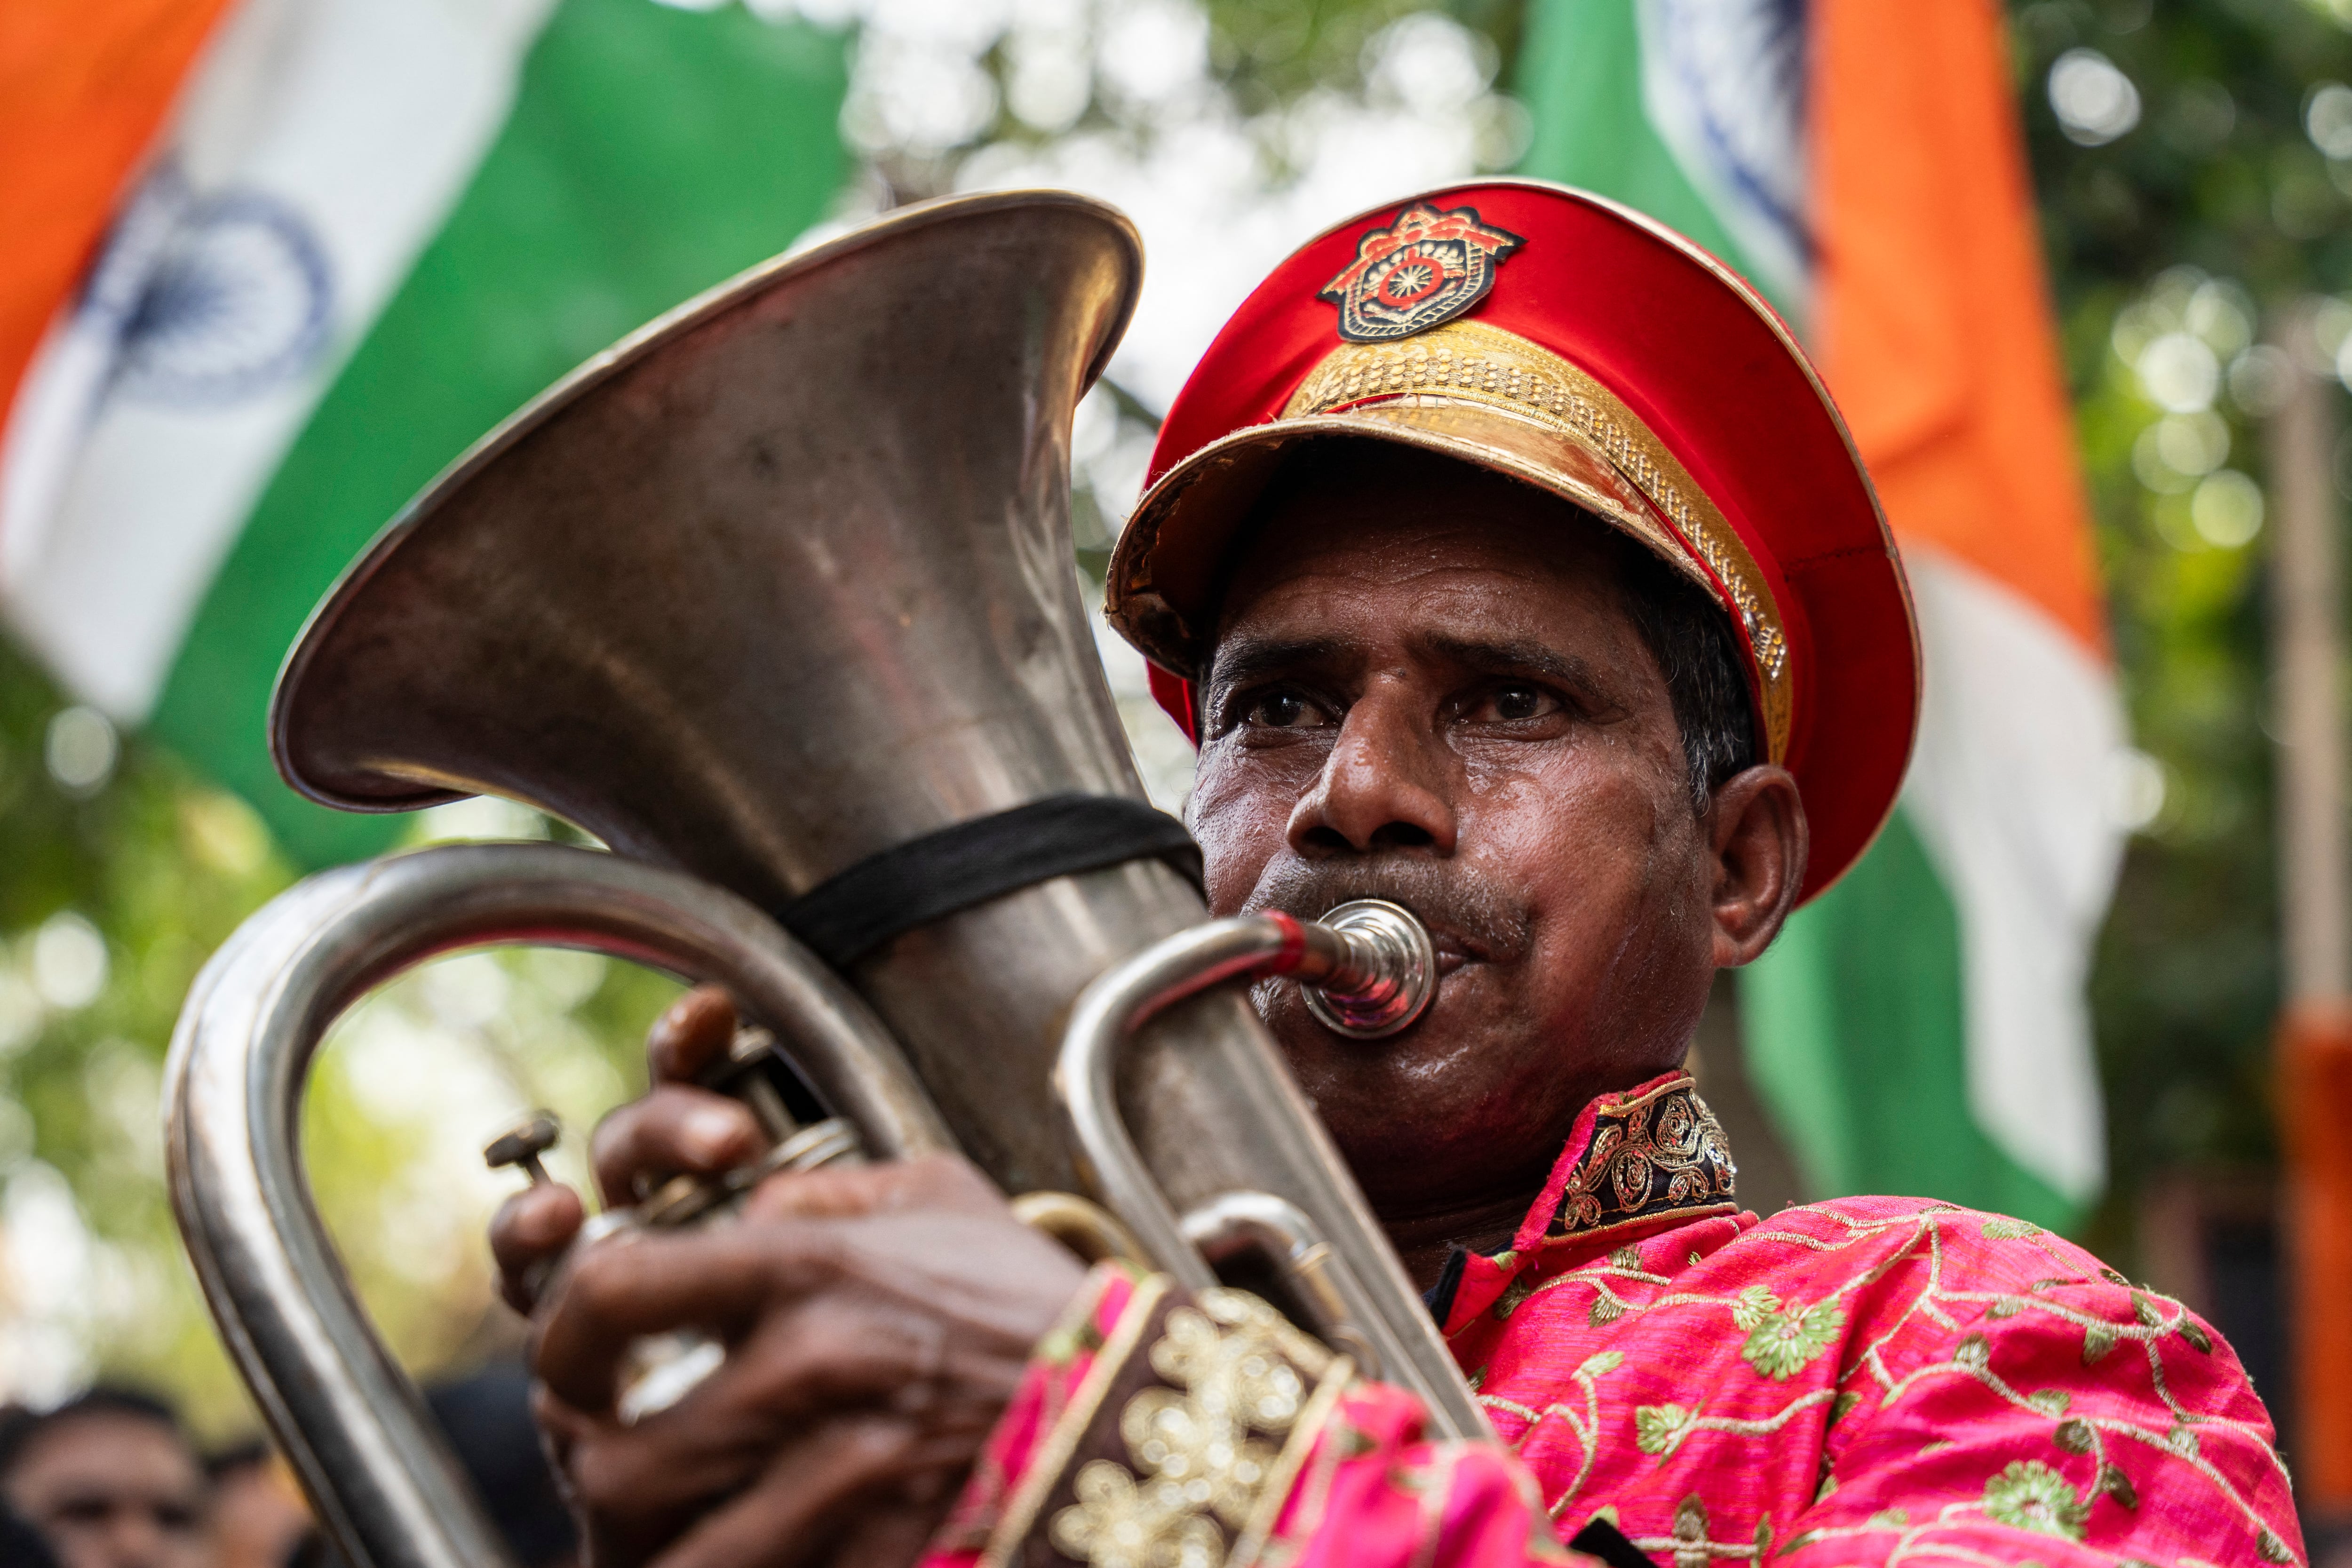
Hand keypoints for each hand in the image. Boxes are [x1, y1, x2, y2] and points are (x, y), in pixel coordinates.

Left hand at [489, 988, 1088, 1567]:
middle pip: (620, 1462)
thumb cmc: (1034, 1301)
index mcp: (812, 1267)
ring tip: (645, 1536)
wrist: (1150, 1407)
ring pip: (674, 1558)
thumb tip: (744, 1206)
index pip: (613, 1294)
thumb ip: (830, 1188)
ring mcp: (849, 1476)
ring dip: (642, 1553)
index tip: (569, 1367)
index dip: (559, 1339)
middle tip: (600, 1471)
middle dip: (589, 1483)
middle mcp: (816, 1369)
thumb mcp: (940, 1198)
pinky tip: (740, 1550)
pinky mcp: (880, 1554)